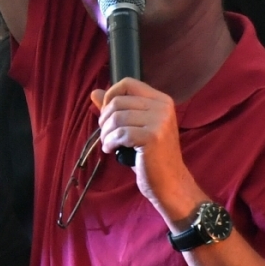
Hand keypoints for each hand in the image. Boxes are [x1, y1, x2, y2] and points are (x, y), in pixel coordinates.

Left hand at [91, 78, 192, 216]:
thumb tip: (94, 92)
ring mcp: (160, 121)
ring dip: (106, 134)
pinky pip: (119, 134)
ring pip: (116, 118)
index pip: (127, 83)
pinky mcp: (152, 137)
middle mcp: (163, 107)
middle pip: (118, 101)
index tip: (106, 114)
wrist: (170, 182)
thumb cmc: (150, 155)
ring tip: (109, 144)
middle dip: (104, 120)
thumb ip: (117, 109)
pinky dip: (110, 143)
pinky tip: (112, 151)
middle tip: (107, 135)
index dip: (110, 96)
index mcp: (161, 100)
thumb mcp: (134, 128)